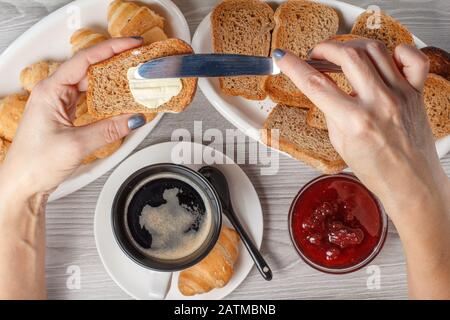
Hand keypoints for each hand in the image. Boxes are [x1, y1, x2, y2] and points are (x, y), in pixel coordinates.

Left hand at [0, 37, 146, 197]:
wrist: (22, 185)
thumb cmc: (34, 164)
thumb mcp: (77, 145)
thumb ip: (109, 130)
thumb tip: (133, 119)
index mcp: (50, 90)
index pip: (85, 60)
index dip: (111, 49)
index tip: (131, 45)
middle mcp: (53, 93)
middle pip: (90, 69)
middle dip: (116, 64)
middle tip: (138, 63)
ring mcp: (59, 104)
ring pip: (91, 84)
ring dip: (112, 82)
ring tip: (134, 80)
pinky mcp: (65, 115)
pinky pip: (89, 99)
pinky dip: (106, 99)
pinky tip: (119, 101)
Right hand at [274, 40, 446, 210]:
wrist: (411, 184)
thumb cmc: (377, 171)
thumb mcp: (340, 144)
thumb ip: (331, 112)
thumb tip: (324, 89)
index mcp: (355, 121)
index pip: (315, 84)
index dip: (293, 67)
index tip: (283, 57)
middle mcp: (379, 103)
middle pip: (347, 57)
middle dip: (324, 49)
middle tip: (316, 56)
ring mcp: (400, 95)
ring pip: (374, 50)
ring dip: (351, 47)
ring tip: (342, 55)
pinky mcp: (417, 93)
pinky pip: (413, 59)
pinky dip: (397, 50)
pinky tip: (383, 57)